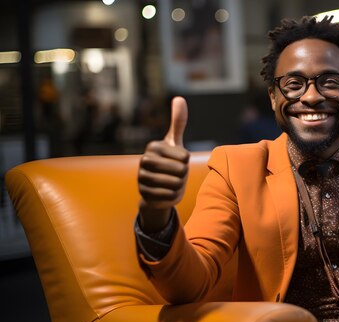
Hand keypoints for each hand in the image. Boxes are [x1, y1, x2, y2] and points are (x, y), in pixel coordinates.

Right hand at [138, 97, 189, 231]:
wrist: (157, 187)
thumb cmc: (170, 162)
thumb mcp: (175, 142)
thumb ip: (178, 121)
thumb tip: (179, 97)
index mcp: (153, 146)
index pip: (185, 157)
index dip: (186, 162)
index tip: (176, 160)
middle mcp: (144, 160)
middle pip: (181, 170)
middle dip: (183, 175)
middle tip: (174, 173)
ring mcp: (142, 178)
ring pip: (175, 184)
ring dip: (178, 185)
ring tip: (171, 182)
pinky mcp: (144, 194)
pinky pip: (169, 196)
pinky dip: (172, 196)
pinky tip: (166, 192)